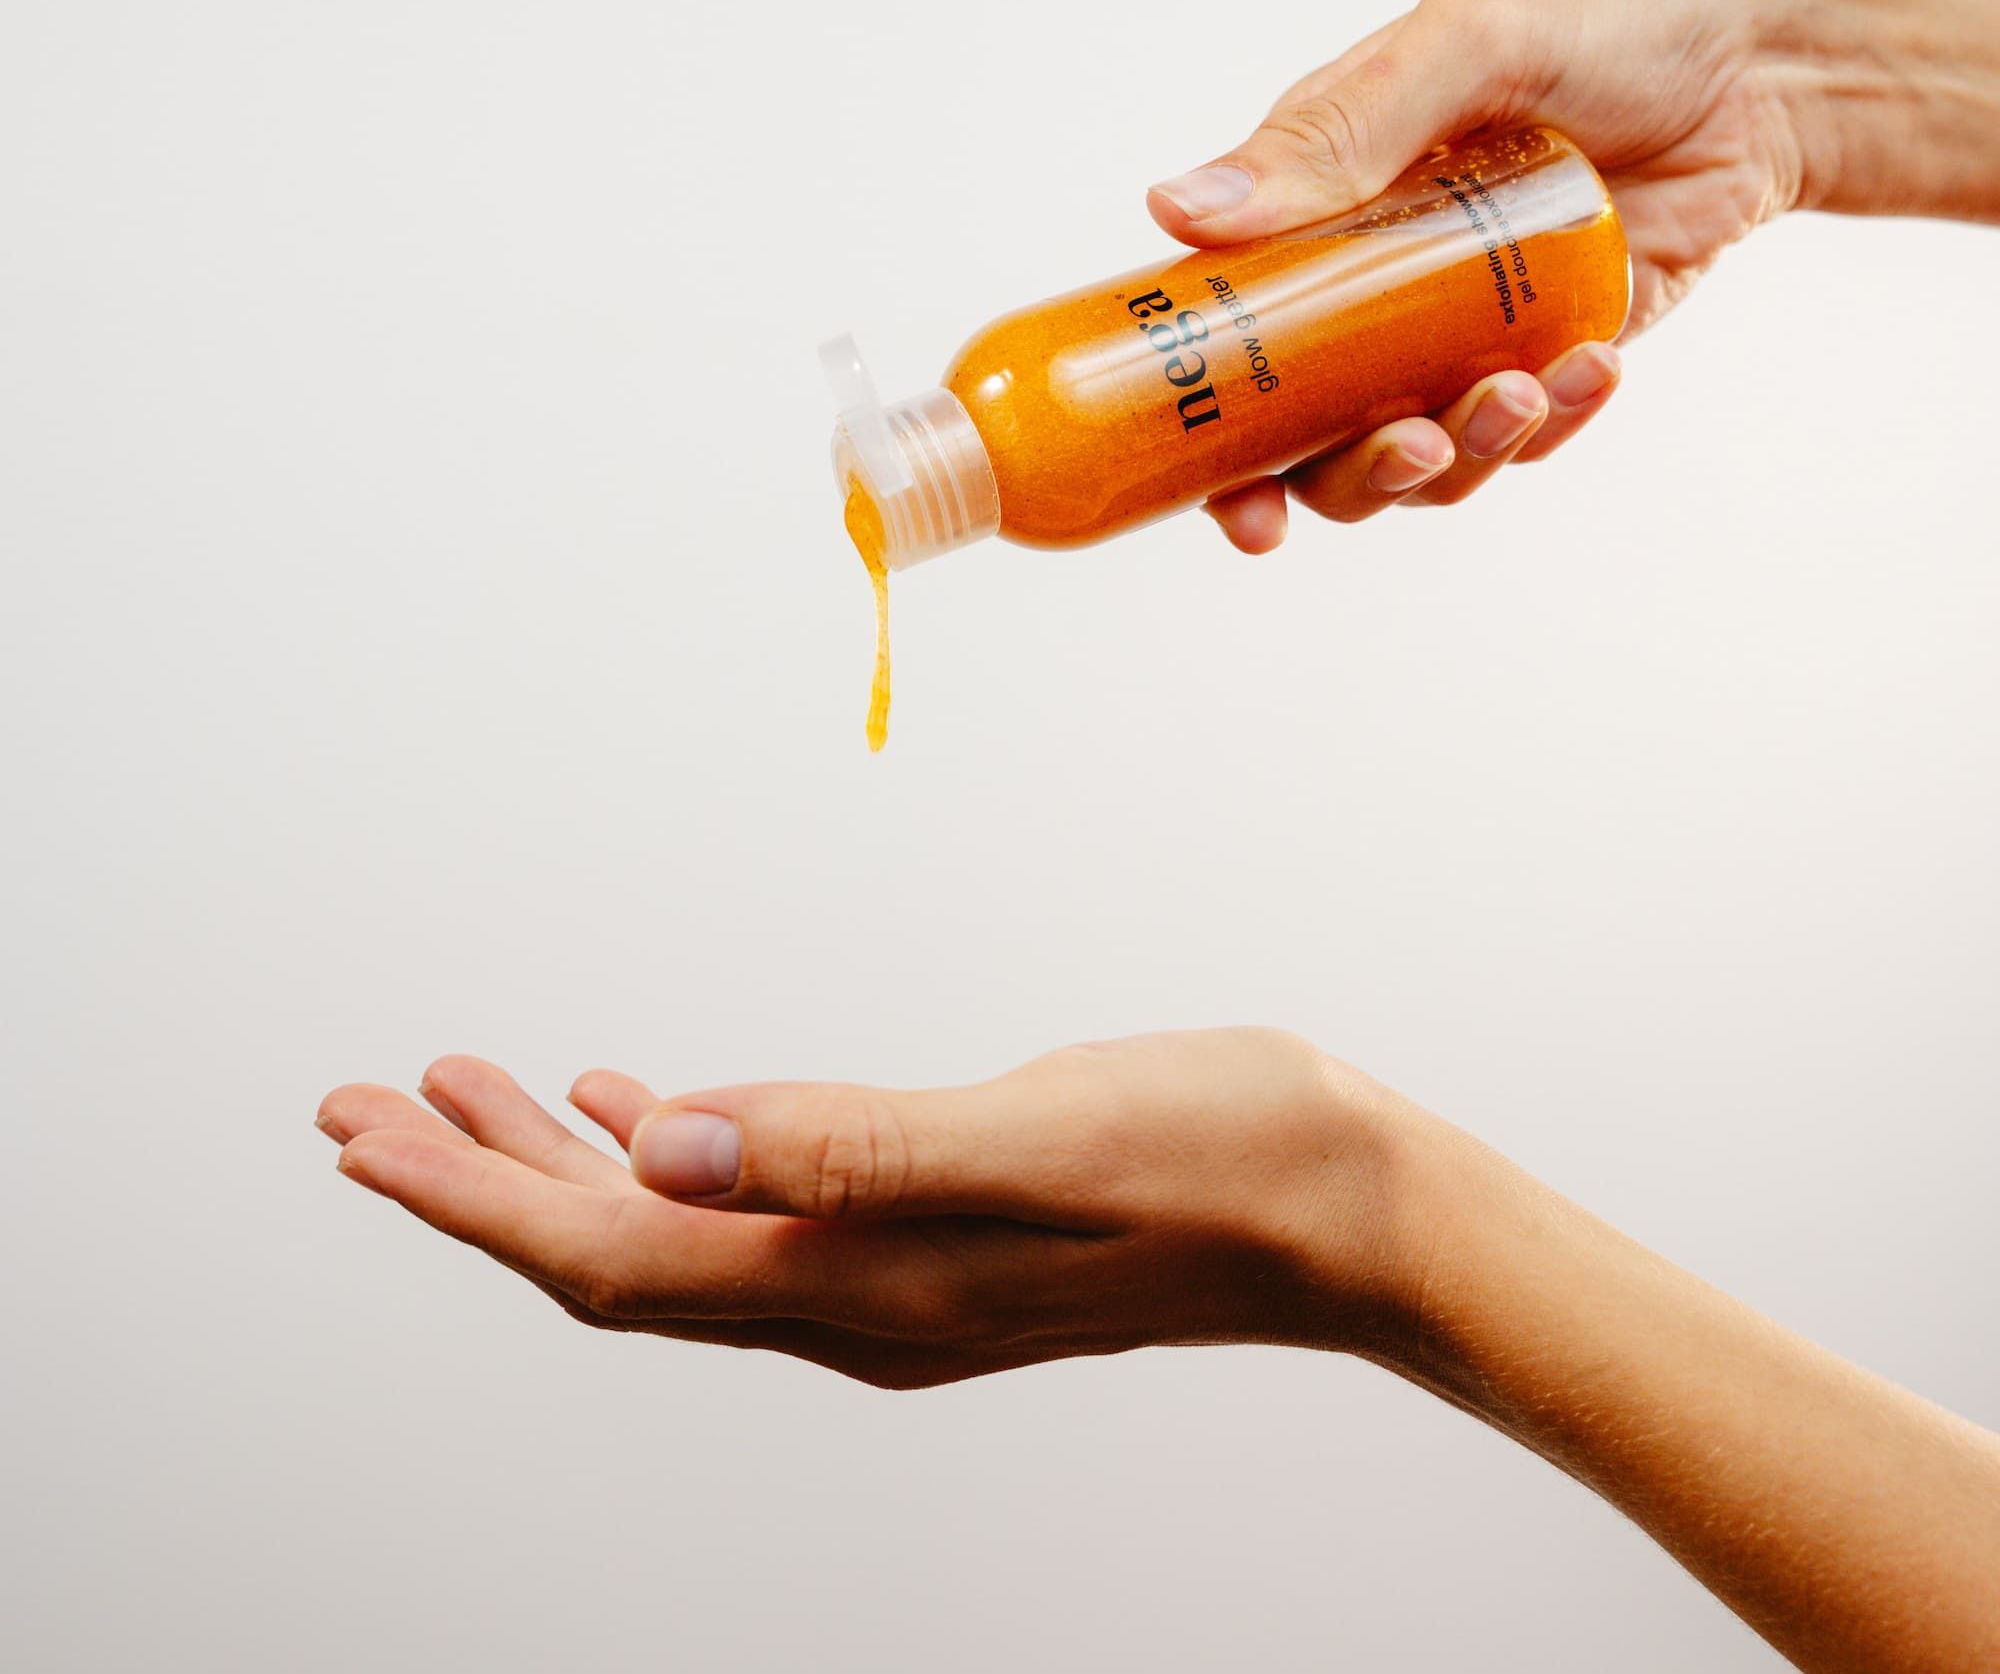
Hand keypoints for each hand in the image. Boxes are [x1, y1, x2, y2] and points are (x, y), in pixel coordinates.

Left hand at [316, 1028, 1423, 1386]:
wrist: (1354, 1218)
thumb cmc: (1225, 1158)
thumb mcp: (1044, 1135)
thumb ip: (853, 1144)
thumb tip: (661, 1137)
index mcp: (864, 1280)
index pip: (617, 1259)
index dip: (477, 1202)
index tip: (364, 1137)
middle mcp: (857, 1299)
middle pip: (616, 1259)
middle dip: (478, 1187)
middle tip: (364, 1110)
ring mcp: (894, 1275)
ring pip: (676, 1232)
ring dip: (560, 1168)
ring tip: (466, 1093)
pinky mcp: (933, 1232)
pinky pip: (754, 1207)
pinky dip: (673, 1153)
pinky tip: (645, 1105)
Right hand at [1149, 0, 1999, 551]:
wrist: (1773, 59)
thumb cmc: (1615, 15)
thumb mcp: (1466, 44)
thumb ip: (1333, 135)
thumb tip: (1178, 211)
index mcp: (1317, 205)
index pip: (1230, 338)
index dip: (1214, 441)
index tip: (1235, 506)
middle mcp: (1369, 280)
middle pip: (1313, 433)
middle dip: (1355, 471)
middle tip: (1417, 444)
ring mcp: (1454, 327)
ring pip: (1415, 451)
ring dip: (1461, 450)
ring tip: (1524, 392)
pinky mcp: (1540, 355)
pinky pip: (1518, 433)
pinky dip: (1548, 421)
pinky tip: (1593, 367)